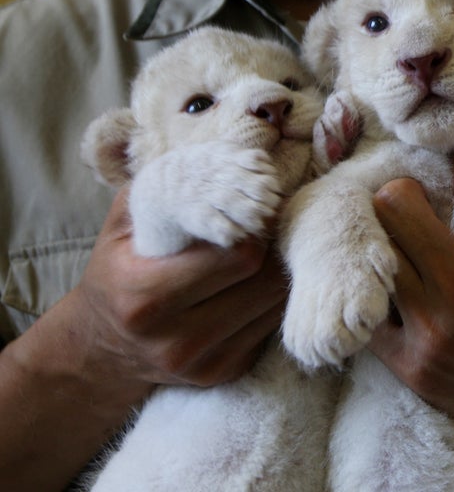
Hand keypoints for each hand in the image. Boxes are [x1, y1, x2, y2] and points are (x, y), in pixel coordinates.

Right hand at [77, 187, 287, 386]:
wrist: (100, 348)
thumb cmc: (118, 271)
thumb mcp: (125, 224)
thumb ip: (169, 188)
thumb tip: (228, 157)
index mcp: (146, 297)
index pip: (239, 257)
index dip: (255, 227)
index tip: (255, 209)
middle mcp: (175, 339)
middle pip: (264, 281)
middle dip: (272, 248)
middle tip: (269, 226)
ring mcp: (203, 363)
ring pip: (275, 305)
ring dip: (277, 274)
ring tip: (265, 251)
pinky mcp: (225, 374)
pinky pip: (272, 327)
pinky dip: (270, 301)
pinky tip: (254, 284)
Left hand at [366, 178, 453, 482]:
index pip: (401, 209)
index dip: (401, 192)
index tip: (410, 190)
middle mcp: (442, 308)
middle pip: (376, 240)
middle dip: (382, 223)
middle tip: (392, 216)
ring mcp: (422, 345)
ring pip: (368, 281)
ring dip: (377, 263)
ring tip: (391, 252)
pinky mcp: (413, 373)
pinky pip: (371, 326)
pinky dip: (377, 305)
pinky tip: (394, 295)